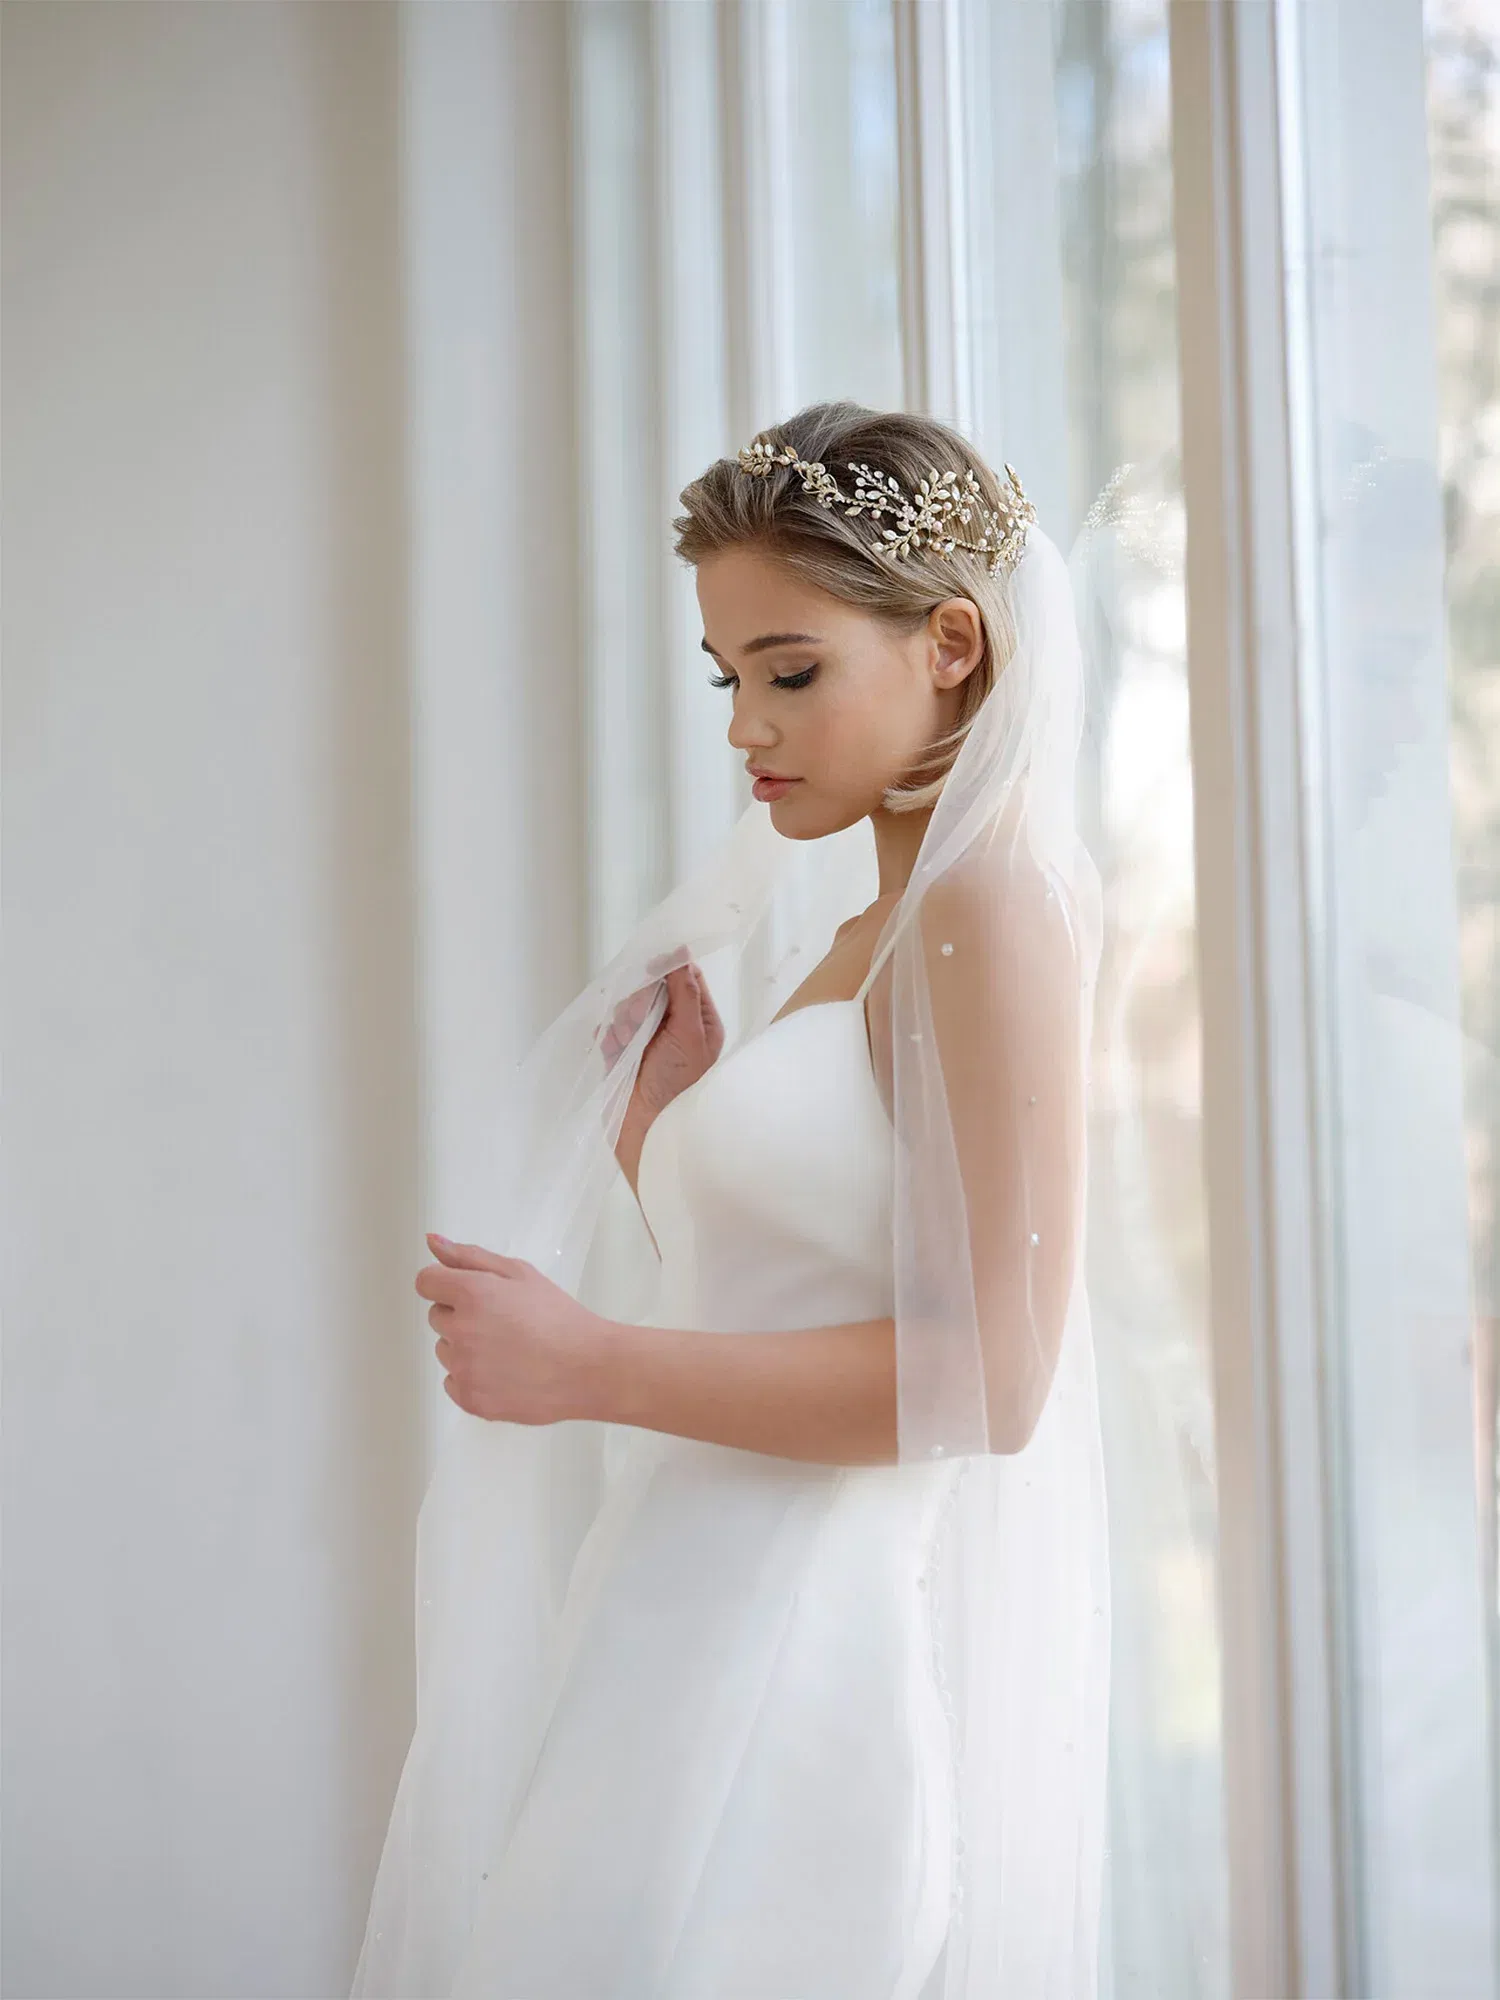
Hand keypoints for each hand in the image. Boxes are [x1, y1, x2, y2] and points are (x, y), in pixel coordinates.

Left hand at [417, 1233, 612, 1423]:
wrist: (588, 1369)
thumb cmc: (559, 1317)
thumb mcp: (521, 1274)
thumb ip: (470, 1257)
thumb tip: (431, 1241)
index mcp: (472, 1293)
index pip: (426, 1282)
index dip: (447, 1285)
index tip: (472, 1294)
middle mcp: (460, 1330)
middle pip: (437, 1317)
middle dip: (461, 1315)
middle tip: (502, 1323)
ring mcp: (463, 1368)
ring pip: (445, 1350)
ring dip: (465, 1347)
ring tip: (508, 1350)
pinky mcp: (469, 1399)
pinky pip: (453, 1382)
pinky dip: (472, 1378)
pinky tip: (505, 1373)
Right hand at [601, 956, 725, 1181]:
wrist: (645, 1129)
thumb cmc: (677, 1085)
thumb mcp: (688, 1033)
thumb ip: (684, 991)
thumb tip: (681, 952)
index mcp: (700, 1020)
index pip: (686, 978)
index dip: (668, 969)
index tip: (653, 969)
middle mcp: (674, 1026)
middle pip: (651, 987)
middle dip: (640, 1001)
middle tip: (639, 1021)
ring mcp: (647, 1038)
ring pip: (626, 1005)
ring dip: (624, 1021)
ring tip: (629, 1044)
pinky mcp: (621, 1050)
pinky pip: (608, 1027)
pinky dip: (609, 1037)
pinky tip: (615, 1053)